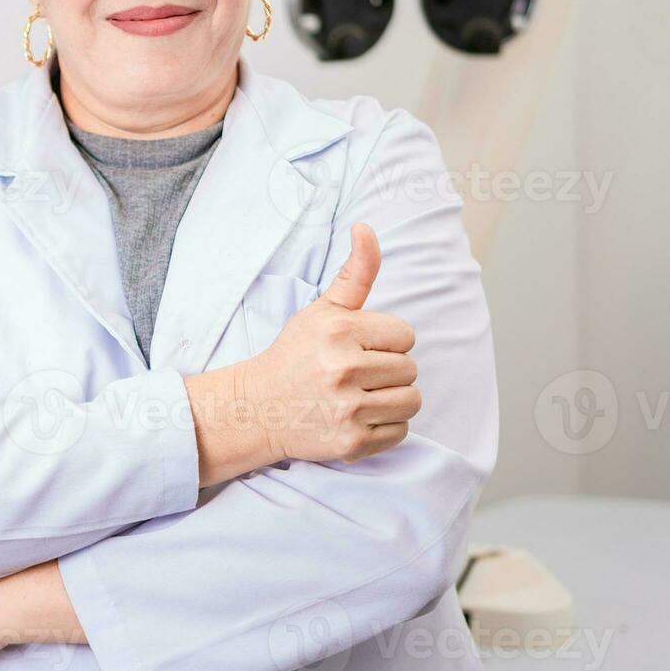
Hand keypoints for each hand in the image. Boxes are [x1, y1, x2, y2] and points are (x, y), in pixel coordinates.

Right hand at [245, 223, 419, 463]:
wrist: (258, 408)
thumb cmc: (295, 355)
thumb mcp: (322, 310)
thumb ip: (355, 273)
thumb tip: (366, 228)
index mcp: (340, 331)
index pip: (405, 335)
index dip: (385, 341)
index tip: (359, 348)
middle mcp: (344, 369)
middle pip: (410, 369)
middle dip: (388, 370)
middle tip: (356, 373)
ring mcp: (348, 409)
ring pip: (411, 401)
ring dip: (393, 399)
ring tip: (361, 395)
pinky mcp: (351, 442)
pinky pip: (401, 431)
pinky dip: (386, 427)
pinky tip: (358, 417)